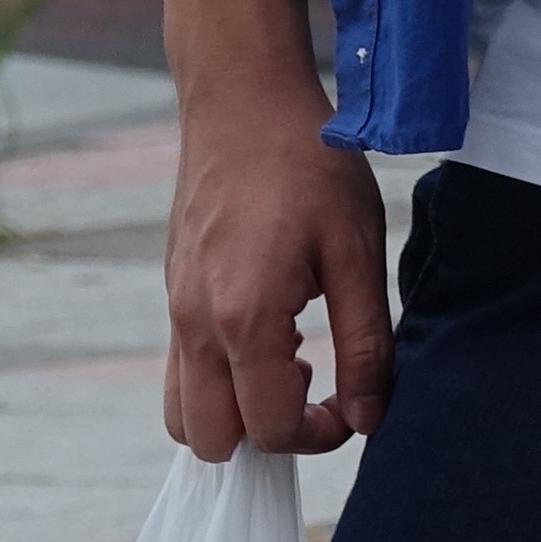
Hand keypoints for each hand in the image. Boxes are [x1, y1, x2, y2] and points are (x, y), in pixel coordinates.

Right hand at [164, 73, 388, 461]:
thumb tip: (367, 418)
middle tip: (316, 382)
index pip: (270, 428)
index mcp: (243, 317)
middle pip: (210, 441)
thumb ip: (365, 343)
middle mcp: (194, 323)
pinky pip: (179, 369)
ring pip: (182, 413)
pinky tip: (268, 331)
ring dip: (234, 411)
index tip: (353, 406)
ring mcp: (174, 307)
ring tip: (291, 360)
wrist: (244, 100)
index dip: (319, 434)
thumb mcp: (358, 250)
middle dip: (268, 433)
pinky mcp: (172, 290)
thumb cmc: (309, 165)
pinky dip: (217, 378)